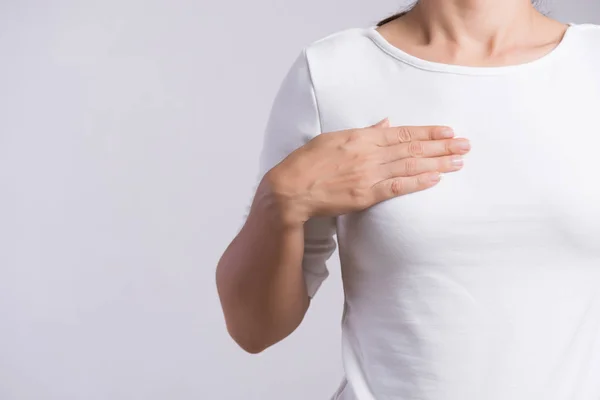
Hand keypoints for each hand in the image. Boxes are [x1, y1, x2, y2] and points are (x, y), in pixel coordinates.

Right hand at [265, 118, 470, 224]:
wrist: (292, 188)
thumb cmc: (308, 162)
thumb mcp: (333, 138)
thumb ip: (362, 131)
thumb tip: (385, 123)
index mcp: (361, 137)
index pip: (402, 133)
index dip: (428, 132)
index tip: (448, 131)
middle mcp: (368, 154)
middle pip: (412, 149)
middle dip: (442, 147)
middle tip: (465, 145)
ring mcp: (368, 175)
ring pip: (410, 167)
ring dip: (437, 164)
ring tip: (459, 162)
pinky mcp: (365, 196)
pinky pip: (396, 188)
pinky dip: (417, 183)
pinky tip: (435, 179)